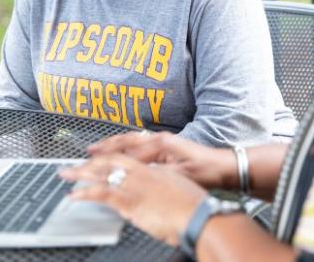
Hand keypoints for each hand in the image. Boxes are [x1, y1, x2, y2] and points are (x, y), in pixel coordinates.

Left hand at [60, 153, 206, 245]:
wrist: (199, 214)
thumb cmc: (193, 206)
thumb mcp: (177, 188)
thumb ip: (162, 185)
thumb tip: (155, 190)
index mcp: (154, 168)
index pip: (125, 157)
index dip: (108, 155)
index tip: (96, 157)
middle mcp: (142, 172)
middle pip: (110, 160)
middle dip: (90, 162)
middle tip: (73, 164)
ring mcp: (135, 184)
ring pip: (102, 173)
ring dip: (82, 172)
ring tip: (66, 174)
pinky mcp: (131, 201)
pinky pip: (102, 193)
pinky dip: (85, 193)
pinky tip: (74, 195)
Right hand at [87, 131, 237, 189]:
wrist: (224, 166)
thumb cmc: (207, 170)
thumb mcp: (181, 174)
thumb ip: (158, 174)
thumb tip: (138, 175)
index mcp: (162, 144)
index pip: (129, 151)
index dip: (110, 157)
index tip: (94, 161)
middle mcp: (160, 139)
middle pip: (127, 140)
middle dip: (106, 145)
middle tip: (89, 150)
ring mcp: (162, 141)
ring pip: (132, 140)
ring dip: (114, 143)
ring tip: (98, 147)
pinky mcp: (166, 146)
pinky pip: (138, 142)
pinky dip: (125, 145)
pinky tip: (120, 148)